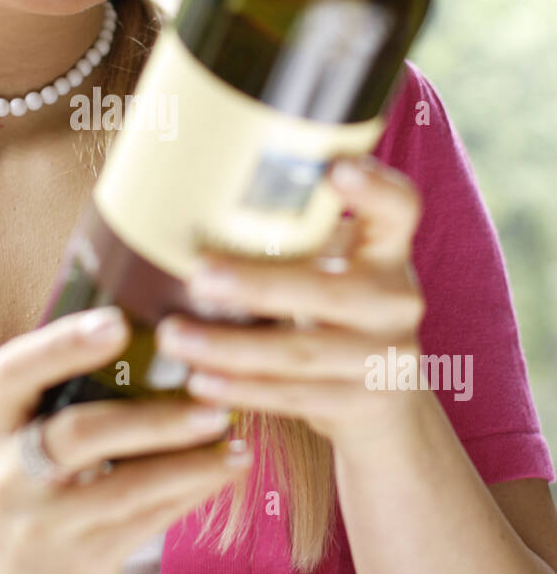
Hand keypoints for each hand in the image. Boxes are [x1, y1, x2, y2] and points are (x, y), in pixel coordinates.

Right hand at [0, 308, 252, 573]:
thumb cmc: (46, 491)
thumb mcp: (36, 439)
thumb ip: (76, 392)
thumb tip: (163, 327)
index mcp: (0, 422)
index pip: (16, 371)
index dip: (63, 343)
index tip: (119, 321)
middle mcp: (13, 470)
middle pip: (79, 433)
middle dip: (150, 415)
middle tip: (211, 394)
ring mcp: (45, 520)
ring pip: (124, 486)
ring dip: (186, 458)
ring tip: (232, 432)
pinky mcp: (82, 558)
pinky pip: (147, 520)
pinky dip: (191, 490)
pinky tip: (227, 468)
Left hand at [154, 154, 427, 448]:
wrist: (383, 398)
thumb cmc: (334, 309)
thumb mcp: (332, 264)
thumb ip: (294, 233)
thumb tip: (187, 194)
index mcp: (388, 250)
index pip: (399, 208)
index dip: (374, 188)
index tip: (335, 168)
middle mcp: (396, 300)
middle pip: (331, 291)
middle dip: (258, 285)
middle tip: (198, 276)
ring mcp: (385, 358)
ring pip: (303, 352)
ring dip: (231, 347)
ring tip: (175, 336)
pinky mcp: (362, 405)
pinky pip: (294, 398)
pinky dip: (242, 390)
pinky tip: (200, 382)